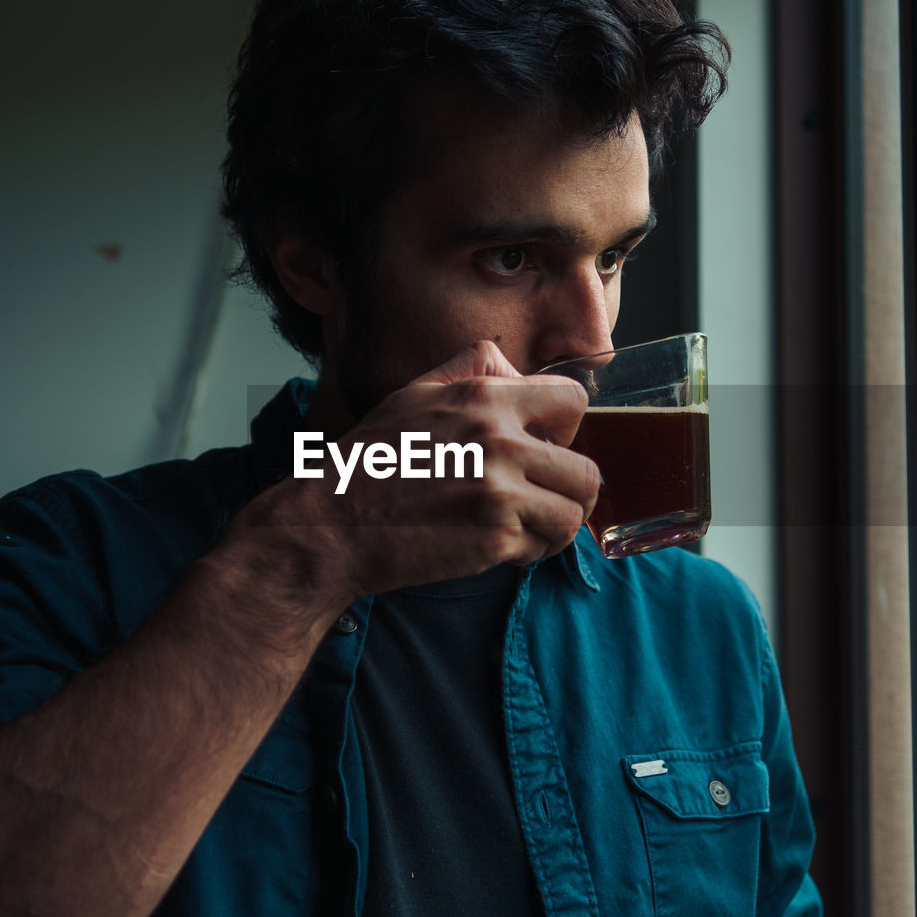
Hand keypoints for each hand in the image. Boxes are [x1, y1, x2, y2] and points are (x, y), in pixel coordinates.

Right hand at [255, 340, 599, 596]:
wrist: (330, 524)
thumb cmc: (370, 462)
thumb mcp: (414, 394)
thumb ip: (468, 370)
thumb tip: (509, 363)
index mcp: (483, 397)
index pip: (574, 402)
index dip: (566, 430)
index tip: (545, 450)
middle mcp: (499, 439)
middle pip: (586, 471)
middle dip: (569, 491)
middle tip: (542, 502)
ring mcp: (499, 492)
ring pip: (573, 514)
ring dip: (554, 526)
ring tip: (525, 529)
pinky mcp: (494, 538)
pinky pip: (543, 548)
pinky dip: (528, 553)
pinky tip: (498, 547)